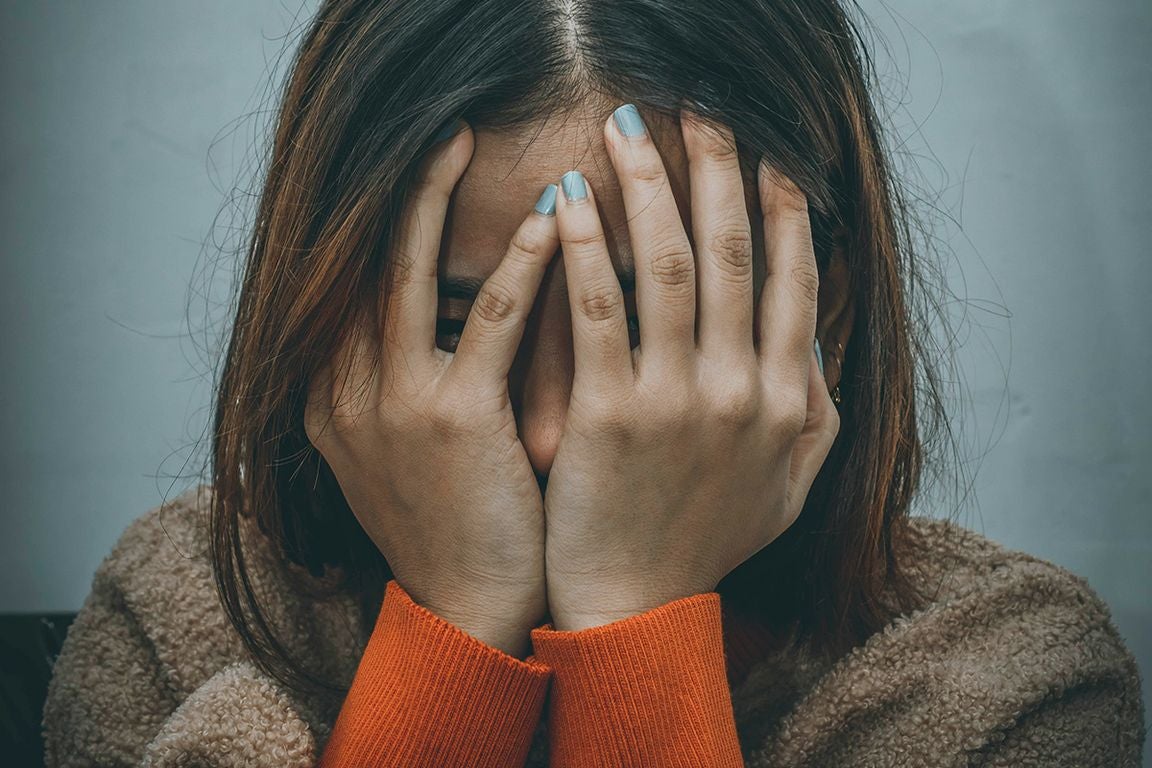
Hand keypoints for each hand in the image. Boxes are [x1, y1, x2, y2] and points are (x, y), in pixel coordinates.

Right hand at [304, 122, 558, 657]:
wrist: (467, 612)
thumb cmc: (453, 525)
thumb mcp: (403, 450)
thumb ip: (399, 381)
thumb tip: (445, 312)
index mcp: (330, 397)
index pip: (347, 285)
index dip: (380, 221)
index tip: (418, 170)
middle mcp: (344, 392)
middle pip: (364, 263)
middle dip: (400, 191)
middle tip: (441, 131)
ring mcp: (391, 404)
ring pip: (408, 274)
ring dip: (438, 200)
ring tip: (469, 141)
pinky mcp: (451, 421)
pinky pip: (488, 322)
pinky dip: (519, 265)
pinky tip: (551, 222)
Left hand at [542, 106, 839, 630]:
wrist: (636, 608)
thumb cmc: (705, 543)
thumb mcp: (788, 487)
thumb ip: (816, 412)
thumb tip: (817, 340)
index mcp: (787, 400)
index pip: (792, 280)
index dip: (782, 209)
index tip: (767, 155)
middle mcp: (742, 390)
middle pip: (732, 252)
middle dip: (717, 169)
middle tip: (698, 110)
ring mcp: (678, 400)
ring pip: (668, 264)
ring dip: (650, 185)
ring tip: (628, 128)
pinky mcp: (610, 414)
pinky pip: (598, 310)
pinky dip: (583, 247)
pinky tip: (568, 198)